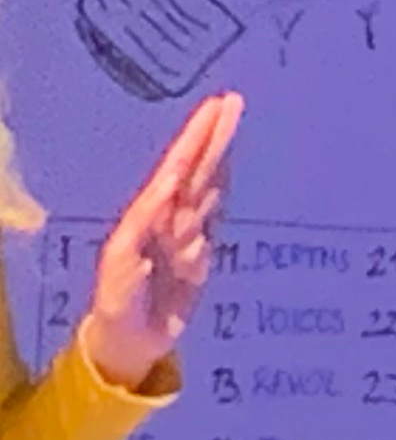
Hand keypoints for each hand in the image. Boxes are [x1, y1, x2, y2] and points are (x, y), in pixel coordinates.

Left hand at [74, 93, 240, 391]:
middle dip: (213, 135)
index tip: (214, 110)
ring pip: (208, 183)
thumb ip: (143, 226)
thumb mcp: (123, 266)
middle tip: (231, 101)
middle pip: (196, 168)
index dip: (196, 140)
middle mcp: (170, 217)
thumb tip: (169, 187)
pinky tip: (230, 169)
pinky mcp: (199, 253)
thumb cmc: (118, 303)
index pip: (178, 168)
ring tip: (233, 121)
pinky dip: (224, 186)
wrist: (128, 339)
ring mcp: (185, 233)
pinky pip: (215, 211)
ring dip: (221, 153)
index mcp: (151, 215)